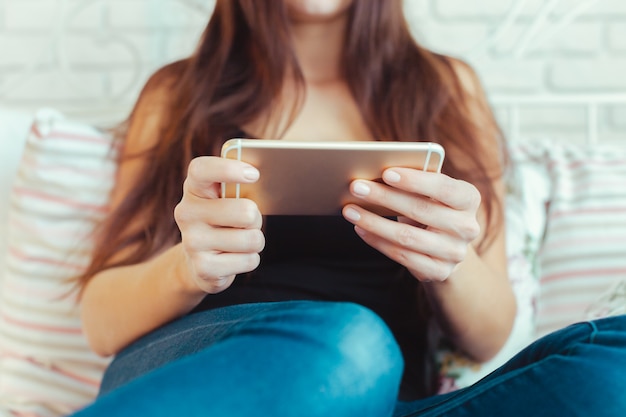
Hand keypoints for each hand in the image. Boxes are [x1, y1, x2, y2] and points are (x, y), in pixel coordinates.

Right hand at [174, 157, 264, 293]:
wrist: (201, 262)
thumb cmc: (223, 221)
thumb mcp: (226, 199)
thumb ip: (237, 185)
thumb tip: (258, 172)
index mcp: (193, 189)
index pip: (201, 170)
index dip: (228, 169)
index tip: (254, 174)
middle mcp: (187, 213)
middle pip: (245, 211)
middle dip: (256, 218)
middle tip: (248, 221)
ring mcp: (192, 242)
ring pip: (251, 239)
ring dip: (255, 241)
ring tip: (240, 240)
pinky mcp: (203, 268)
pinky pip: (248, 260)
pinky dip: (249, 260)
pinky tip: (234, 258)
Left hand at [342, 168, 480, 282]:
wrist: (447, 247)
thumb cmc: (432, 207)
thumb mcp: (431, 193)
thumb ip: (414, 182)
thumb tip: (375, 173)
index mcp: (469, 198)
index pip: (443, 187)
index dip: (414, 180)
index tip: (386, 172)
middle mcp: (467, 227)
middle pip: (420, 210)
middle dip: (384, 197)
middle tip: (355, 187)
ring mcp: (455, 252)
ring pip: (407, 237)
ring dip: (373, 222)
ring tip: (350, 210)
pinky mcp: (439, 271)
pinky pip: (402, 256)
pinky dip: (377, 241)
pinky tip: (360, 229)